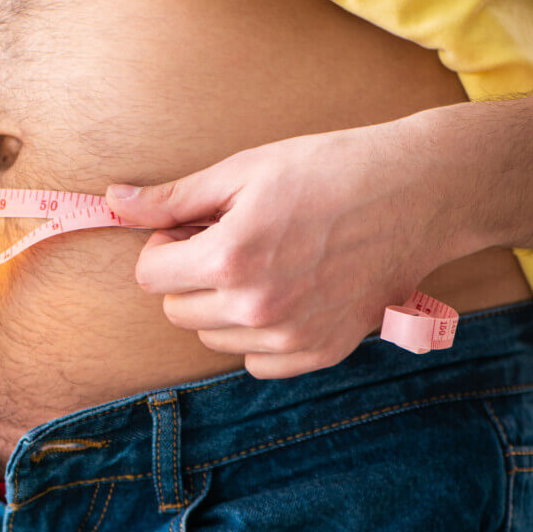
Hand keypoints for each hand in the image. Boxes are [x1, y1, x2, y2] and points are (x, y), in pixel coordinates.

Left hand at [106, 115, 465, 378]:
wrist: (419, 192)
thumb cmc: (330, 169)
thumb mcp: (243, 171)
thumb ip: (173, 198)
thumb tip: (113, 202)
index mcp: (229, 259)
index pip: (151, 276)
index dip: (163, 246)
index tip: (191, 228)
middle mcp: (256, 308)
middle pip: (176, 309)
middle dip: (187, 275)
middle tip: (227, 240)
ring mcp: (291, 337)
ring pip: (213, 336)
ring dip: (220, 304)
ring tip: (262, 262)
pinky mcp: (321, 352)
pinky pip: (256, 361)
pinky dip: (257, 335)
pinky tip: (284, 293)